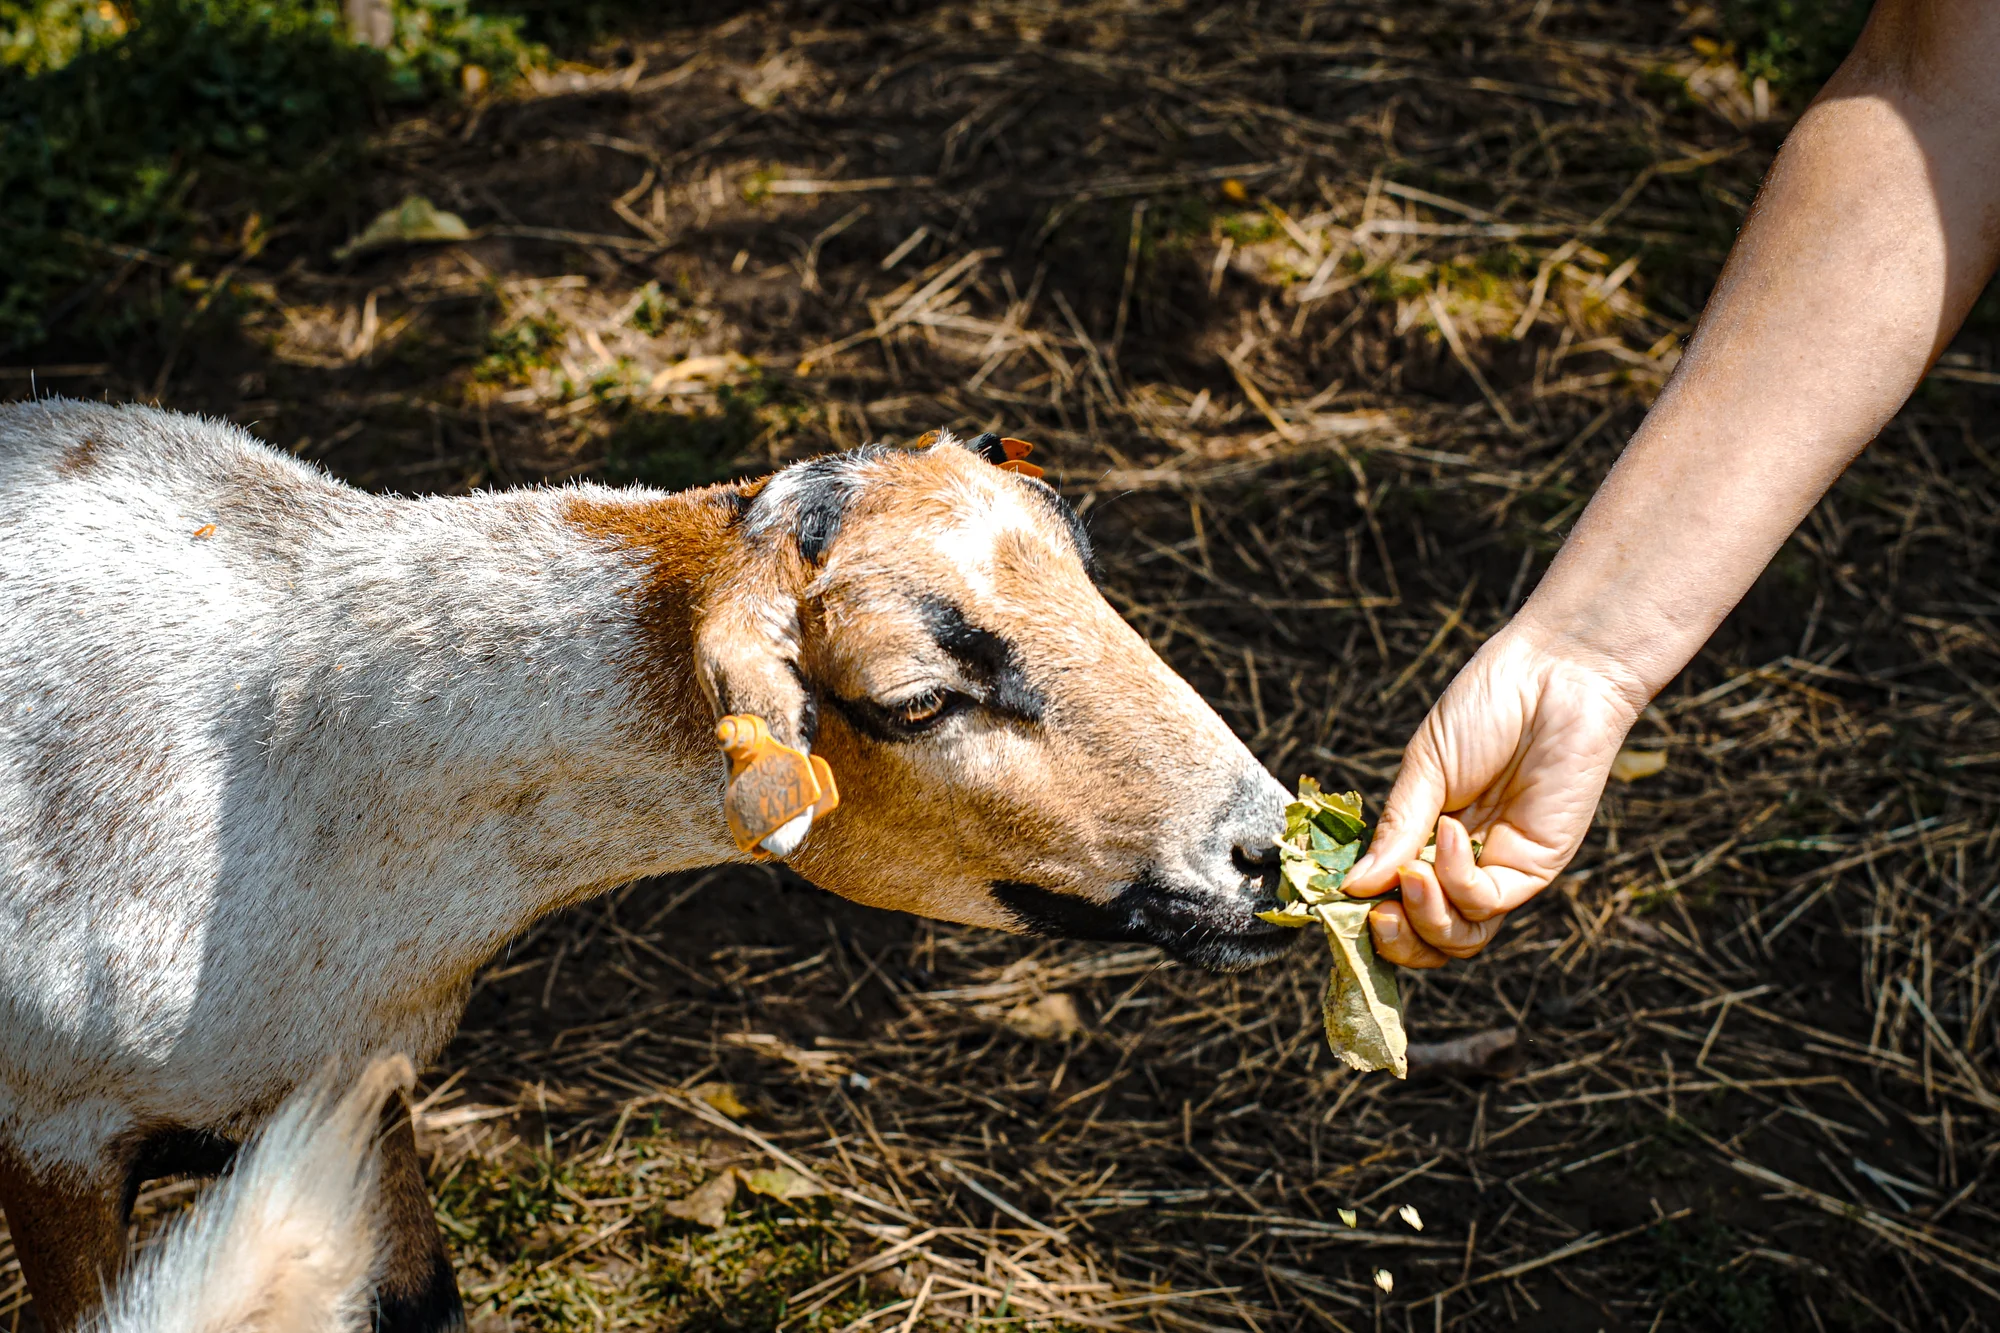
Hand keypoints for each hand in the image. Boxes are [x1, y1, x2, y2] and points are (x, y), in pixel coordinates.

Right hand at [1342, 622, 1648, 967]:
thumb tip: (1350, 887)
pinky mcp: (1535, 868)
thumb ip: (1393, 831)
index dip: (1370, 915)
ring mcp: (1501, 869)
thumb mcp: (1424, 769)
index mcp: (1430, 839)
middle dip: (1396, 939)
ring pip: (1460, 937)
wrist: (1554, 676)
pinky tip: (1449, 831)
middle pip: (1430, 938)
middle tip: (1376, 913)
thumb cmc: (1488, 707)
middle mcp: (1465, 864)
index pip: (1397, 901)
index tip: (1342, 900)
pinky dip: (1455, 878)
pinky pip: (1486, 902)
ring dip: (1426, 918)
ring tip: (1411, 876)